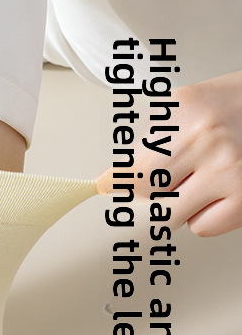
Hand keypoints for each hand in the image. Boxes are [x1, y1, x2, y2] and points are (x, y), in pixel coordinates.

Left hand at [96, 70, 241, 236]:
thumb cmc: (239, 107)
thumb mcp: (192, 106)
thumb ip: (154, 139)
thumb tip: (111, 179)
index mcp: (186, 109)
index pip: (130, 163)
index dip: (118, 180)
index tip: (105, 186)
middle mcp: (206, 138)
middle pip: (145, 190)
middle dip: (150, 190)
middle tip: (171, 178)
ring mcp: (227, 170)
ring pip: (167, 215)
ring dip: (177, 206)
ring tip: (201, 180)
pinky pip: (200, 227)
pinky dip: (204, 217)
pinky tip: (220, 193)